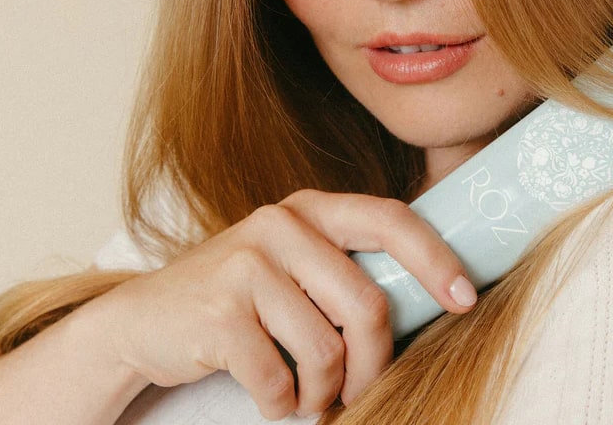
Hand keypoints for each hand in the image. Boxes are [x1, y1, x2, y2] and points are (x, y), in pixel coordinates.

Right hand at [98, 191, 476, 418]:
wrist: (146, 320)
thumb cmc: (242, 296)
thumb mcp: (294, 264)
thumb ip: (346, 269)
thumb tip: (430, 298)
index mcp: (310, 209)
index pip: (390, 220)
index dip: (434, 259)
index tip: (465, 297)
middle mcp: (281, 225)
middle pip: (366, 304)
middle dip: (373, 364)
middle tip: (360, 389)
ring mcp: (247, 265)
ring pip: (326, 351)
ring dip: (323, 390)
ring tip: (304, 388)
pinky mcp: (219, 314)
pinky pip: (280, 381)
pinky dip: (282, 403)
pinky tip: (269, 391)